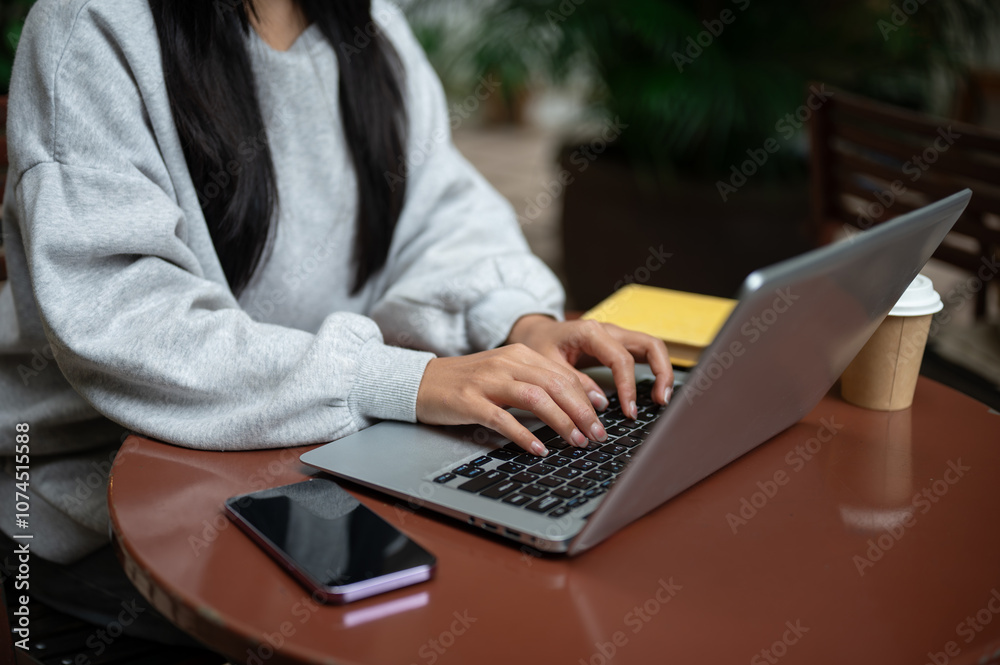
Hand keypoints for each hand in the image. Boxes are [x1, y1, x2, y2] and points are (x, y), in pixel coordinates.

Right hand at [415, 343, 606, 456]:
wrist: (420, 382)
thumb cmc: (466, 383)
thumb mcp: (504, 375)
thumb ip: (535, 382)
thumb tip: (573, 403)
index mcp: (519, 354)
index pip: (562, 372)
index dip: (586, 393)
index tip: (603, 413)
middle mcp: (506, 363)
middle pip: (555, 384)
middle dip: (582, 411)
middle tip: (598, 434)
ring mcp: (487, 381)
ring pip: (536, 398)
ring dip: (562, 421)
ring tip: (577, 441)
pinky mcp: (469, 401)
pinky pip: (503, 419)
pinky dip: (525, 435)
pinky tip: (539, 449)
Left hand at [505, 315, 673, 418]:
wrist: (537, 332)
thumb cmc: (541, 345)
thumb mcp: (548, 365)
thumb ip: (573, 383)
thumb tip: (601, 404)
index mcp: (590, 331)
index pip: (621, 358)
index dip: (628, 386)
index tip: (628, 411)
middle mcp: (609, 330)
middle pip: (650, 344)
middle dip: (662, 372)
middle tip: (661, 401)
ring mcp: (617, 336)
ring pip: (653, 347)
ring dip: (663, 371)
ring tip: (661, 399)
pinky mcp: (619, 345)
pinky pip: (644, 354)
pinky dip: (654, 370)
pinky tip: (653, 392)